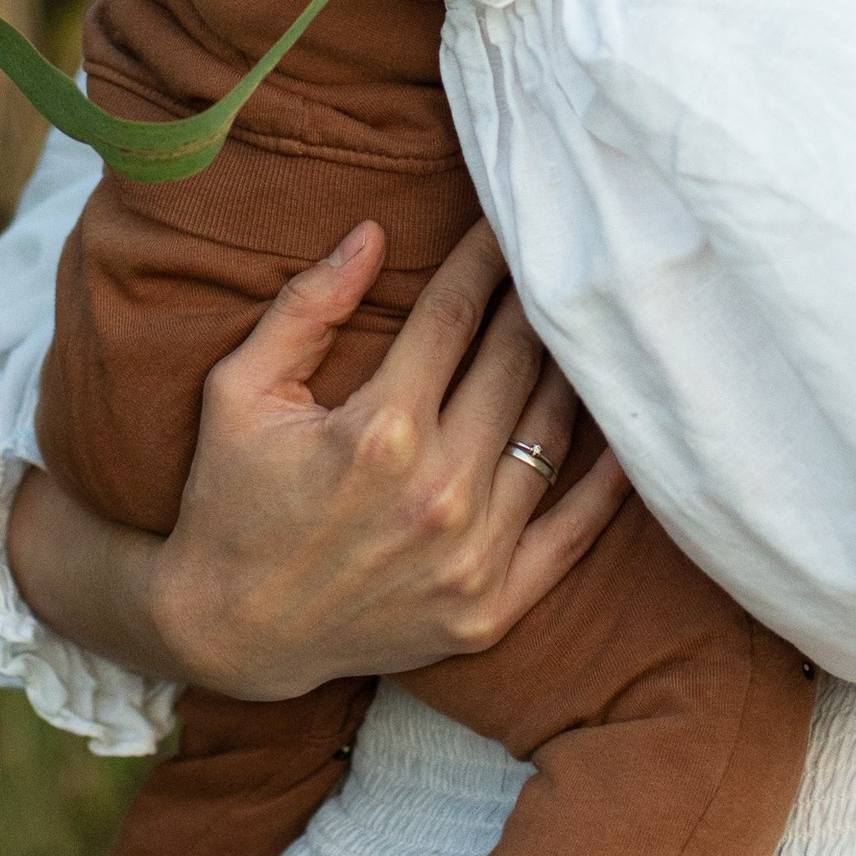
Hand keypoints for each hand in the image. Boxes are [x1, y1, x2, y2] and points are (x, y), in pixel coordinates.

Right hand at [10, 214, 627, 700]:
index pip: (455, 316)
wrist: (229, 636)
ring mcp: (471, 557)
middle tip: (555, 254)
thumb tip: (372, 234)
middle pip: (514, 363)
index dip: (483, 259)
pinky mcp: (490, 608)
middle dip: (533, 299)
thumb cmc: (229, 501)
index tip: (505, 219)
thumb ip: (305, 309)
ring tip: (584, 322)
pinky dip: (607, 481)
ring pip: (549, 433)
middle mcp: (436, 492)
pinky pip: (572, 533)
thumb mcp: (239, 392)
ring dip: (571, 370)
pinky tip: (626, 429)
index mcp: (378, 430)